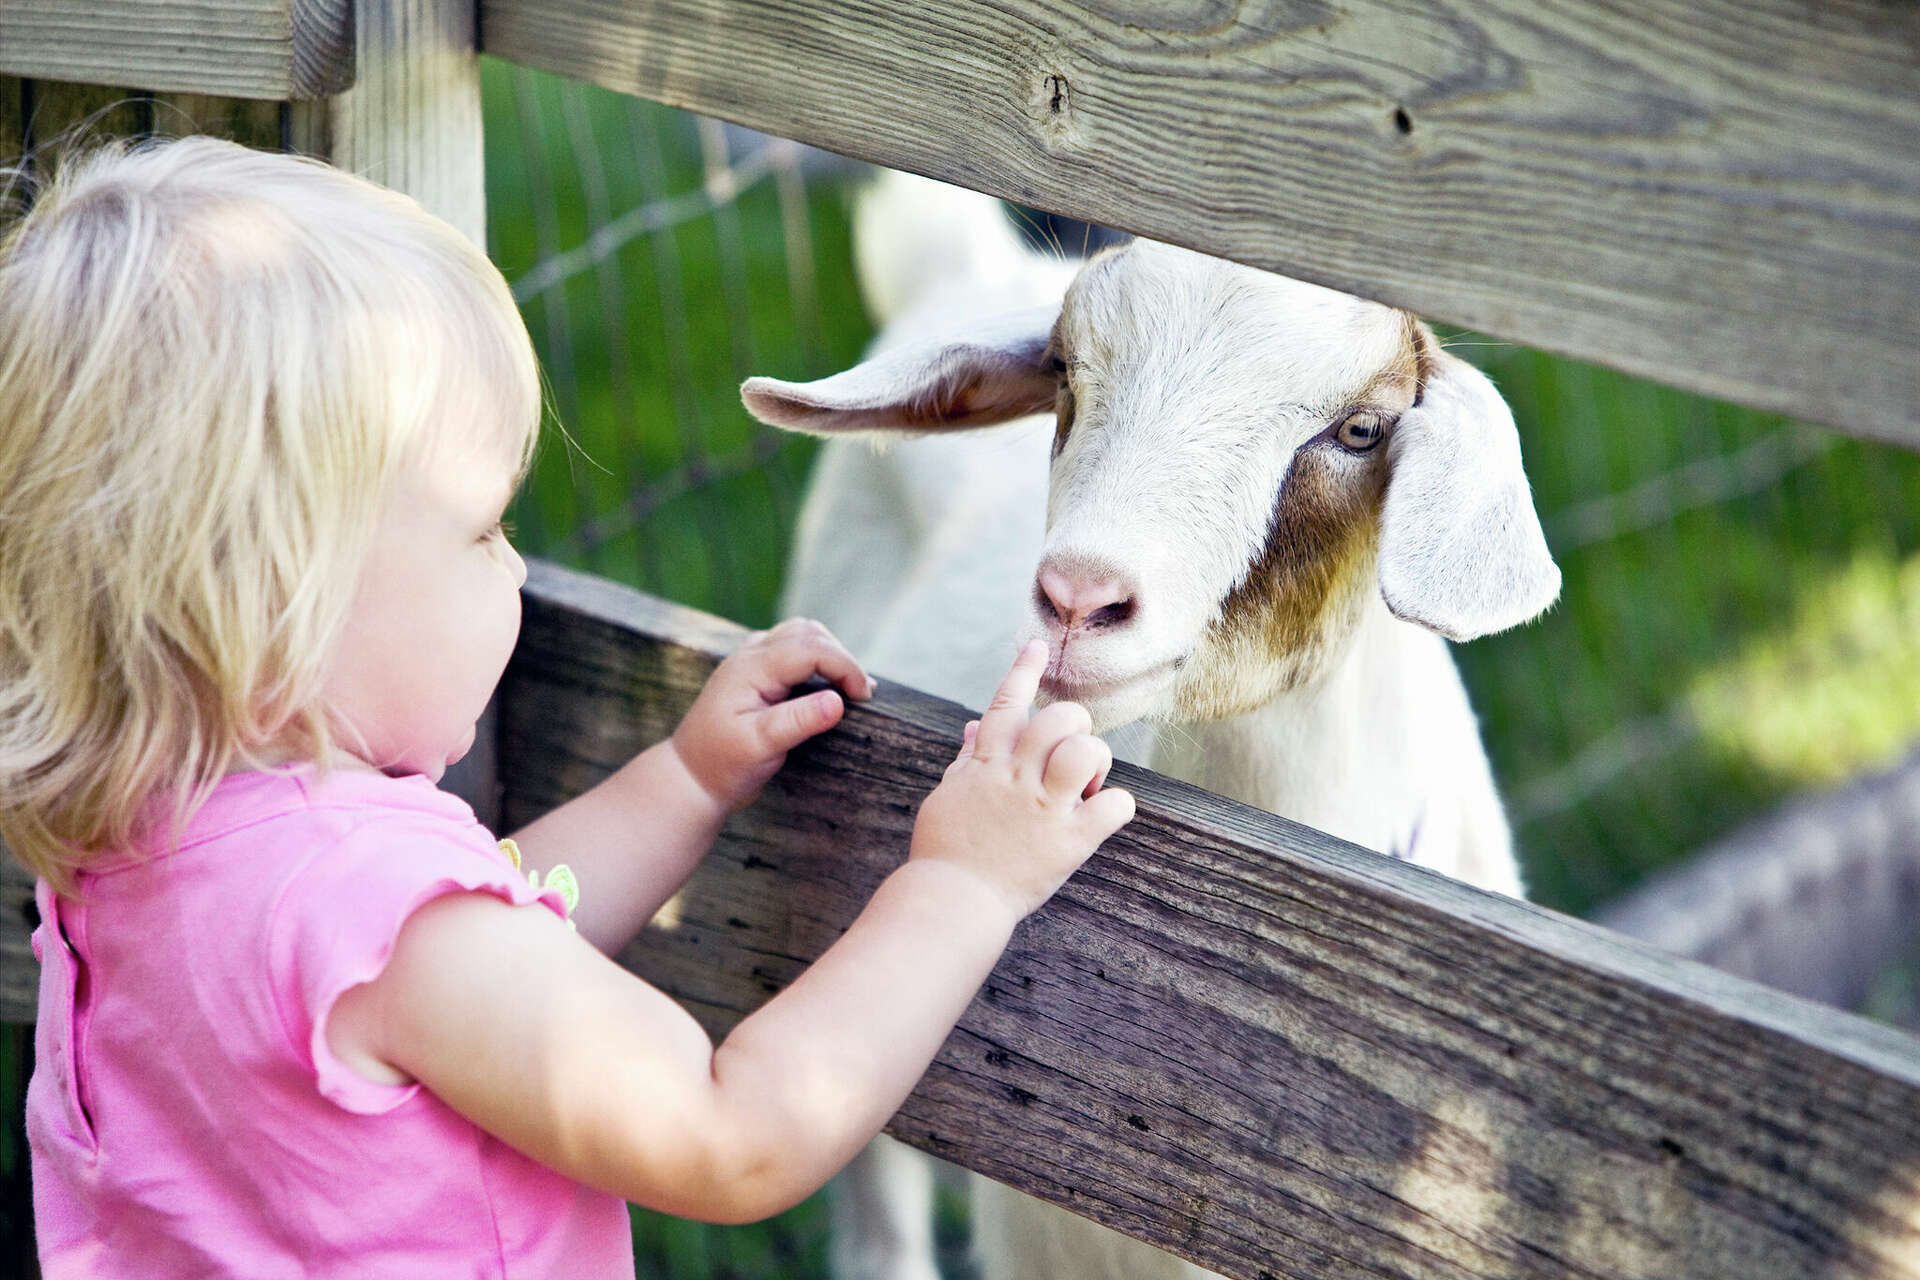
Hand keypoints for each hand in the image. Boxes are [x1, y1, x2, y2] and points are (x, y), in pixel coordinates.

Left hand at [672, 618, 874, 810]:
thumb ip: (797, 722)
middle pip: (809, 633)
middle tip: (862, 696)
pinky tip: (829, 684)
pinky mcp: (755, 672)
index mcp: (751, 668)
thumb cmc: (722, 765)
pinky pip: (792, 648)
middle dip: (842, 658)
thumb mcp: (759, 747)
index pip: (811, 649)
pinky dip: (818, 658)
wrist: (689, 777)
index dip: (845, 667)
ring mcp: (750, 660)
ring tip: (851, 687)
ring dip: (830, 653)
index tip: (864, 698)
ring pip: (801, 634)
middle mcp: (750, 656)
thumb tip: (838, 702)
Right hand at [908, 639, 1135, 920]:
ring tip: (1086, 785)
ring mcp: (1043, 809)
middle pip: (1058, 719)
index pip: (1006, 705)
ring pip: (1085, 751)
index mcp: (985, 766)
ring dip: (1095, 760)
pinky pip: (1115, 805)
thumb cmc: (945, 852)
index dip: (1024, 672)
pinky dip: (1117, 805)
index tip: (1039, 646)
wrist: (950, 903)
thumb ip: (967, 761)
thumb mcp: (948, 797)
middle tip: (1072, 753)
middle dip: (1074, 725)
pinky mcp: (1069, 843)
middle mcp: (1016, 780)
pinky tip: (1103, 815)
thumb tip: (974, 726)